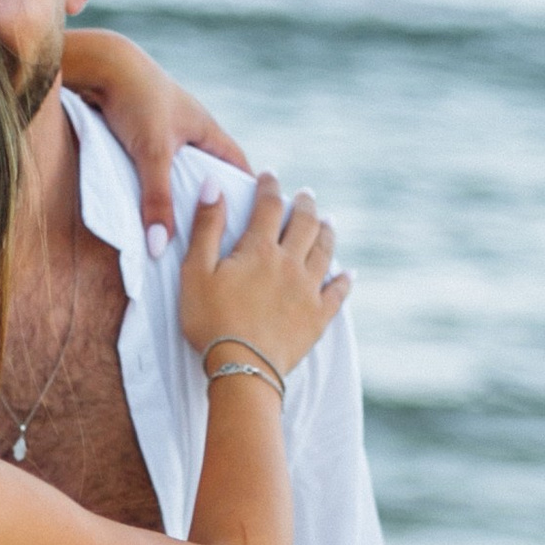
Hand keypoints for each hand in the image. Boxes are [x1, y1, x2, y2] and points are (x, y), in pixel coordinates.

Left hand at [59, 25, 250, 245]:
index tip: (254, 220)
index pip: (237, 165)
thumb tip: (160, 247)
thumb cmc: (135, 100)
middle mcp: (189, 128)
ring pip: (178, 169)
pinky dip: (152, 185)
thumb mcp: (152, 153)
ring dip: (177, 194)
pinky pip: (152, 166)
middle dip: (211, 200)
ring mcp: (163, 128)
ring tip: (178, 230)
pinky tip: (143, 207)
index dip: (248, 191)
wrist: (98, 64)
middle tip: (215, 237)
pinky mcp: (138, 130)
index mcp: (206, 128)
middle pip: (208, 170)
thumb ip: (157, 200)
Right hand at [181, 173, 349, 380]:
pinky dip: (344, 280)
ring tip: (327, 221)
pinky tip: (348, 274)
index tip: (269, 176)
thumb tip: (214, 185)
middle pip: (304, 223)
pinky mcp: (318, 316)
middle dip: (305, 204)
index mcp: (259, 249)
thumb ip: (206, 227)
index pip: (268, 206)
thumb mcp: (195, 271)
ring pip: (325, 251)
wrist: (242, 367)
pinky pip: (338, 293)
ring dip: (327, 232)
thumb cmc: (210, 321)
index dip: (269, 187)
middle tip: (305, 195)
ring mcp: (308, 289)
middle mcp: (289, 263)